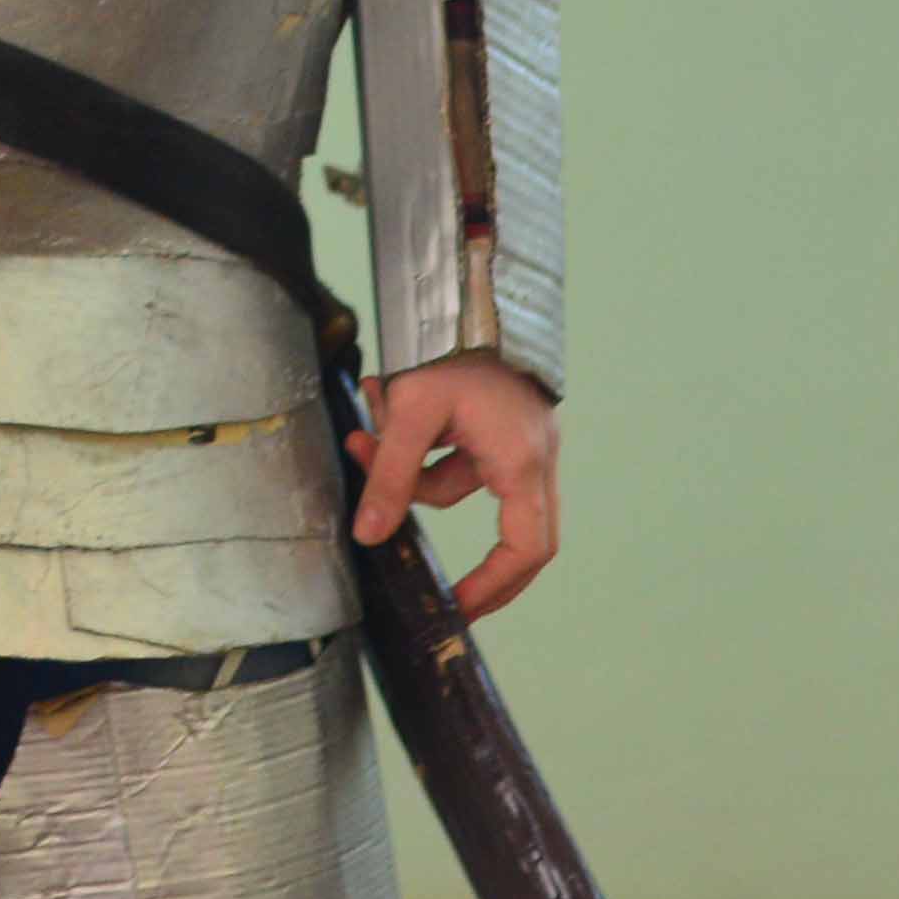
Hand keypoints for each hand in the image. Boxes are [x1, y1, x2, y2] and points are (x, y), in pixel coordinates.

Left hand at [352, 350, 561, 613]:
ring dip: (411, 473)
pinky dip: (421, 450)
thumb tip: (369, 534)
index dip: (496, 585)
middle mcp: (534, 459)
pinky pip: (460, 460)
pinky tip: (383, 408)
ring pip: (464, 486)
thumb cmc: (452, 348)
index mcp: (521, 463)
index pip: (527, 548)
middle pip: (520, 538)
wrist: (473, 294)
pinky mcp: (501, 429)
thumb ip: (390, 474)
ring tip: (364, 434)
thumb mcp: (412, 411)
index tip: (458, 605)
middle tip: (442, 592)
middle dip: (474, 564)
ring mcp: (521, 444)